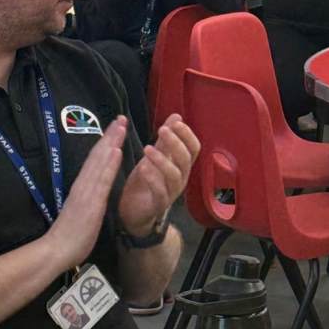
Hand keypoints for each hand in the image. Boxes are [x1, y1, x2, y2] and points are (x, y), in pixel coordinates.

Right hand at [48, 117, 129, 270]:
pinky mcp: (91, 202)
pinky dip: (109, 164)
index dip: (105, 143)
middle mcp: (84, 185)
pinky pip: (102, 179)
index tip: (114, 128)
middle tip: (121, 118)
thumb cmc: (70, 235)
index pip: (95, 160)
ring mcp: (87, 191)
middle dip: (110, 136)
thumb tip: (94, 188)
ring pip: (100, 162)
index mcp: (82, 187)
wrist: (56, 250)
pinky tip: (116, 151)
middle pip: (98, 155)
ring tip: (121, 126)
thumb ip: (88, 197)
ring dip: (111, 142)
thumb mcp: (81, 210)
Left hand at [117, 114, 198, 238]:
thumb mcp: (155, 156)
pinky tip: (142, 168)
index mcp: (182, 166)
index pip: (194, 148)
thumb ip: (166, 139)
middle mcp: (181, 178)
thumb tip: (176, 116)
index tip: (176, 122)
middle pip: (186, 159)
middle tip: (161, 130)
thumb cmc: (146, 182)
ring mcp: (171, 192)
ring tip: (147, 148)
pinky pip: (160, 192)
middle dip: (175, 143)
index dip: (187, 135)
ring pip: (174, 175)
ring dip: (162, 160)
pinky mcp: (158, 205)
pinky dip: (152, 179)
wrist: (134, 213)